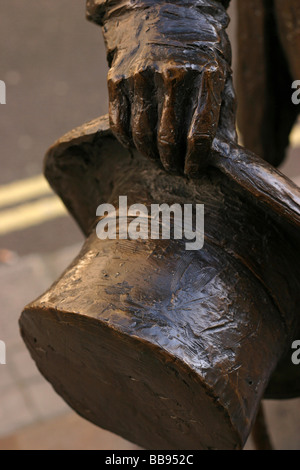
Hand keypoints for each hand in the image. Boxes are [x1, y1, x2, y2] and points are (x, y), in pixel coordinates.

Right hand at [103, 1, 236, 176]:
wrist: (161, 4)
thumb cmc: (197, 46)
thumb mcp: (220, 70)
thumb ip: (222, 109)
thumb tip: (221, 152)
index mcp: (206, 75)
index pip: (200, 133)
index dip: (195, 159)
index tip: (192, 171)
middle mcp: (173, 75)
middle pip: (168, 139)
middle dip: (171, 163)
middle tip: (173, 169)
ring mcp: (141, 75)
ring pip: (141, 134)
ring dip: (149, 155)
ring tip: (156, 159)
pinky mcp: (117, 76)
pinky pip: (118, 122)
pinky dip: (126, 141)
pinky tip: (136, 145)